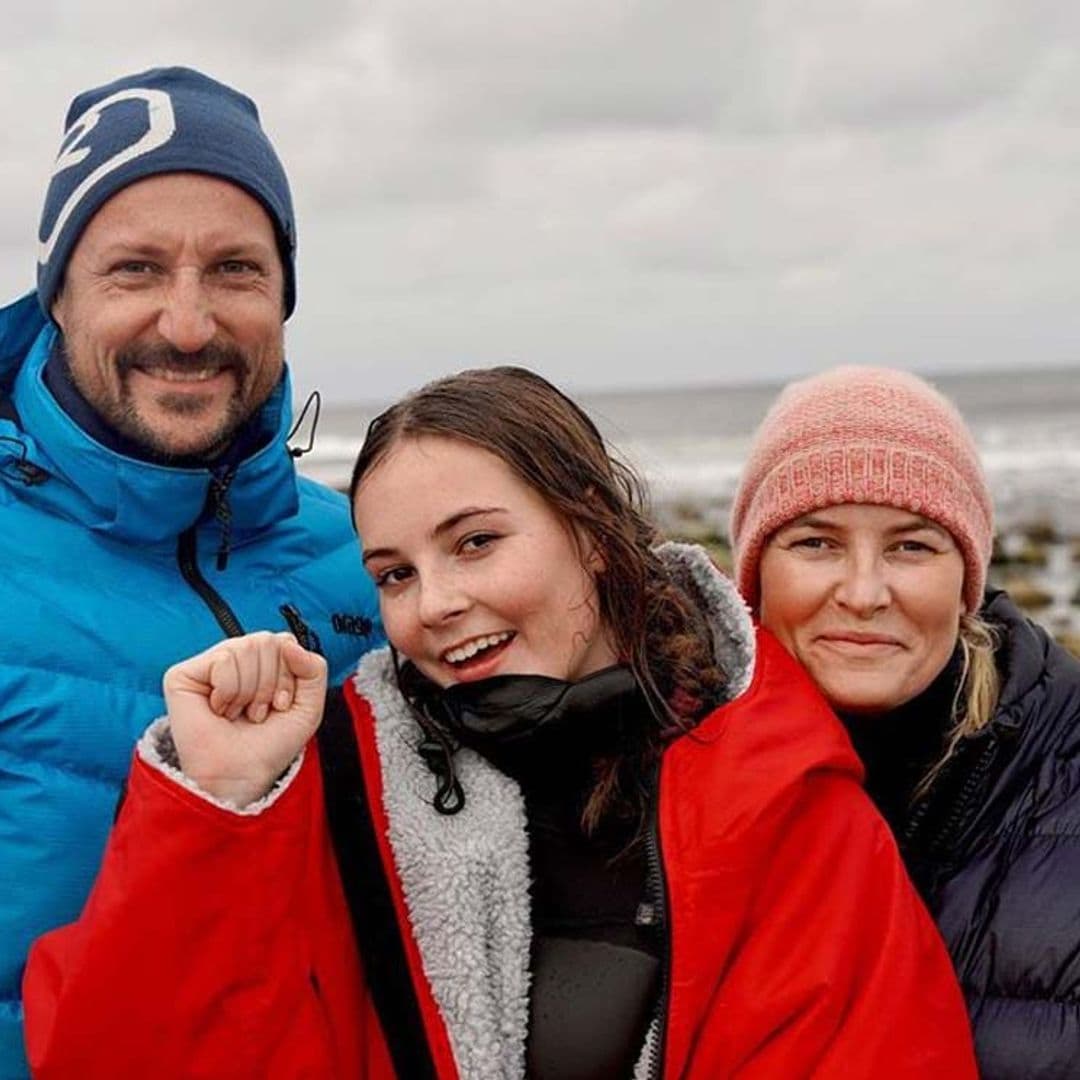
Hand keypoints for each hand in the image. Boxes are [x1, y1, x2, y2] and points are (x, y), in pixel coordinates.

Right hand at [163, 631, 327, 806]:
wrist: (241, 774)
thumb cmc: (270, 744)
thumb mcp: (308, 706)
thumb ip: (314, 668)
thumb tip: (288, 643)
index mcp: (262, 662)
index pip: (285, 641)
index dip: (289, 675)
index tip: (280, 706)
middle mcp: (235, 658)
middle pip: (267, 641)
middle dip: (270, 683)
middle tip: (257, 713)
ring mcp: (208, 665)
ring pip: (246, 647)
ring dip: (250, 692)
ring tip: (238, 714)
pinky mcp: (182, 674)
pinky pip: (223, 660)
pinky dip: (229, 691)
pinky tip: (219, 710)